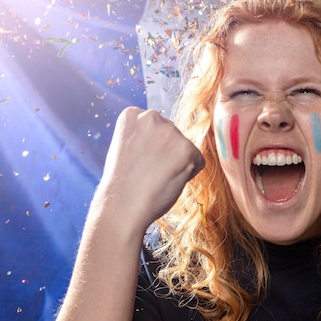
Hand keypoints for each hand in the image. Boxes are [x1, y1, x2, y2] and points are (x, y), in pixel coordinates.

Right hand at [92, 107, 204, 232]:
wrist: (122, 206)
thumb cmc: (123, 183)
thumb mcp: (127, 146)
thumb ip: (145, 136)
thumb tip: (171, 139)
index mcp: (132, 114)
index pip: (155, 126)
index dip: (149, 148)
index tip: (136, 160)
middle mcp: (151, 116)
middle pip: (172, 135)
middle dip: (165, 153)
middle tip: (147, 171)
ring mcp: (170, 131)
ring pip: (185, 148)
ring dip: (177, 163)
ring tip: (156, 177)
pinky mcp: (187, 149)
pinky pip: (198, 162)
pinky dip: (189, 174)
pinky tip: (168, 180)